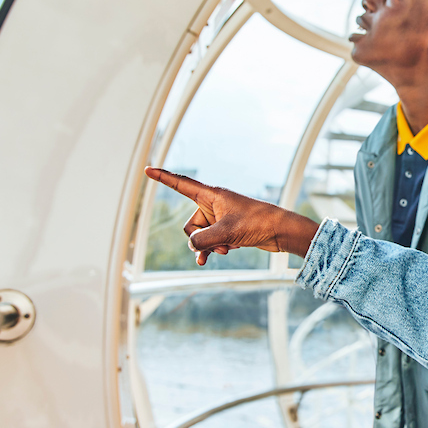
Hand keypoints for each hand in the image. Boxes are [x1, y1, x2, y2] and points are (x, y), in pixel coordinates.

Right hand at [145, 167, 319, 264]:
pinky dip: (211, 250)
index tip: (147, 169)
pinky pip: (209, 242)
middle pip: (190, 225)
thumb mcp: (226, 232)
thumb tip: (193, 247)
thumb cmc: (257, 223)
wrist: (281, 231)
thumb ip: (203, 240)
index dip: (163, 178)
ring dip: (208, 247)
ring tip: (225, 250)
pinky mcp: (227, 231)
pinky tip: (215, 257)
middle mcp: (214, 205)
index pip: (182, 185)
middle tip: (219, 242)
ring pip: (200, 237)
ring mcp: (220, 219)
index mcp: (212, 195)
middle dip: (199, 238)